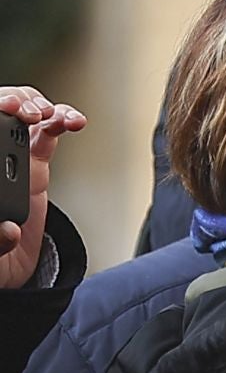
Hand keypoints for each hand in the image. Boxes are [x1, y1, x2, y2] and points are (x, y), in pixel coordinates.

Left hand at [0, 86, 87, 289]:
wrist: (8, 270)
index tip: (4, 112)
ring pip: (23, 112)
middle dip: (12, 102)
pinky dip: (63, 119)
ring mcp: (11, 156)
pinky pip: (49, 130)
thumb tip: (10, 230)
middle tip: (24, 112)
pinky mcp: (35, 161)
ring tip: (48, 114)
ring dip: (38, 105)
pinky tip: (72, 122)